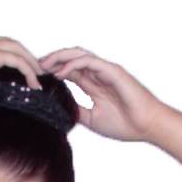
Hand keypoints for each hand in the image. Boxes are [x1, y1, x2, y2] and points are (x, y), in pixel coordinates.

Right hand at [0, 34, 44, 103]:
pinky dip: (28, 71)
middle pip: (10, 43)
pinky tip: (35, 84)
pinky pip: (17, 60)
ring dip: (31, 62)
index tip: (21, 71)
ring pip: (17, 49)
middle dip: (26, 56)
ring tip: (41, 77)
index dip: (12, 56)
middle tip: (38, 71)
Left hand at [38, 47, 163, 141]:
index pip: (69, 72)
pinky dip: (73, 63)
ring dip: (59, 57)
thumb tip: (60, 113)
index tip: (36, 76)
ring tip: (43, 64)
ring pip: (78, 55)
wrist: (147, 126)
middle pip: (71, 59)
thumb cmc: (125, 124)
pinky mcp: (112, 70)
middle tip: (34, 66)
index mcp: (94, 84)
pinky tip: (60, 72)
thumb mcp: (93, 120)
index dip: (53, 71)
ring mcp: (105, 70)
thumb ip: (78, 112)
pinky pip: (89, 61)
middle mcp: (98, 74)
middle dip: (52, 60)